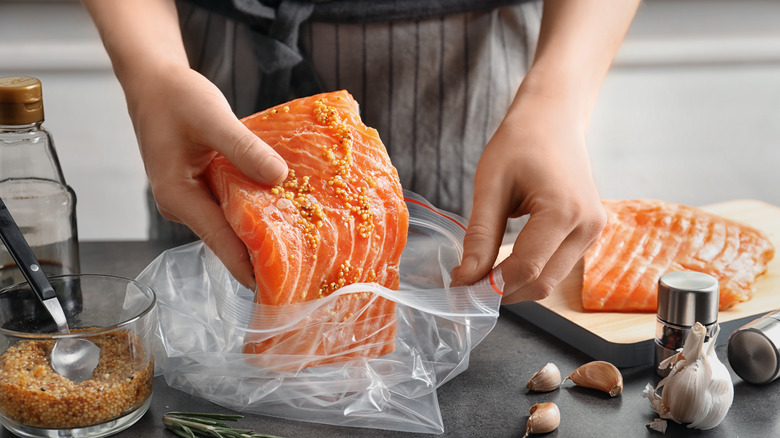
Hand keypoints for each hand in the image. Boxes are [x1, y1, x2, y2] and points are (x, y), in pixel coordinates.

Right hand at [126, 65, 287, 288]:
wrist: (153, 81)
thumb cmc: (175, 98)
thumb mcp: (212, 118)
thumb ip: (244, 149)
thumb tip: (278, 177)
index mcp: (179, 197)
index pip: (221, 241)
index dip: (249, 265)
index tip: (275, 289)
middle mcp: (184, 204)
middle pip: (228, 236)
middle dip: (262, 249)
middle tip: (302, 264)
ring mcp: (193, 196)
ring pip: (232, 219)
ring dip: (261, 226)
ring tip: (300, 239)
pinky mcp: (203, 185)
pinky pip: (232, 201)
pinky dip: (255, 204)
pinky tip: (282, 203)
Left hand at [451, 90, 605, 303]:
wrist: (553, 117)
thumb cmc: (520, 141)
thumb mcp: (490, 184)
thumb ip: (480, 234)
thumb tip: (466, 278)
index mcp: (565, 211)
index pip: (525, 267)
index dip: (490, 285)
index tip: (458, 288)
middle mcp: (588, 226)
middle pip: (541, 282)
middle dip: (502, 292)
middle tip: (465, 288)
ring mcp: (594, 231)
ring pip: (551, 280)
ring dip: (515, 285)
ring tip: (479, 277)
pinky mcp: (590, 232)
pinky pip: (557, 266)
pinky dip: (529, 272)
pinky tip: (502, 264)